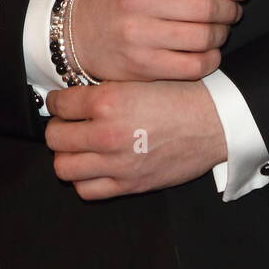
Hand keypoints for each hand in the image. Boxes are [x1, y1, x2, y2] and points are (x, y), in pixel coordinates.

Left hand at [45, 79, 227, 198]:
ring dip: (67, 155)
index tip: (61, 102)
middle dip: (58, 127)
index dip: (57, 101)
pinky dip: (84, 179)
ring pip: (63, 167)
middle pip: (55, 137)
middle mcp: (107, 133)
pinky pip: (86, 190)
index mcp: (108, 100)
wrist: (213, 121)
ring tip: (78, 146)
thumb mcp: (139, 78)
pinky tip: (93, 166)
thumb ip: (106, 88)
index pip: (59, 104)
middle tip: (68, 123)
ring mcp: (116, 163)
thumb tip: (76, 95)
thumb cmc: (181, 95)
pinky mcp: (128, 185)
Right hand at [68, 0, 249, 82]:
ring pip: (202, 37)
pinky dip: (210, 60)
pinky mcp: (141, 66)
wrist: (78, 31)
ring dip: (221, 35)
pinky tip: (210, 53)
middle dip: (228, 11)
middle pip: (204, 6)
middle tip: (233, 13)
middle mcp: (136, 0)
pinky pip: (192, 66)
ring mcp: (138, 36)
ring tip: (220, 32)